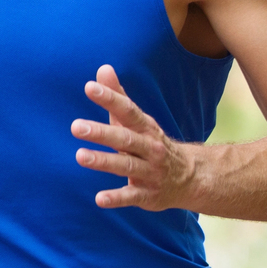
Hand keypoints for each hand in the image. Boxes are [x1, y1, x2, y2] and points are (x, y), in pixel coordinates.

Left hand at [73, 64, 199, 209]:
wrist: (191, 178)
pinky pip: (132, 196)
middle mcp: (150, 149)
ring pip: (127, 166)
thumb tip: (103, 68)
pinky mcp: (149, 195)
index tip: (89, 87)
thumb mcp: (138, 121)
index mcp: (145, 128)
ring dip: (104, 161)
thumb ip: (118, 98)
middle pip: (125, 138)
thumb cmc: (151, 143)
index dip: (110, 99)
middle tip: (75, 126)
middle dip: (101, 132)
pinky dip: (117, 198)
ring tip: (80, 156)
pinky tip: (99, 199)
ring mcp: (151, 172)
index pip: (127, 111)